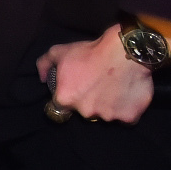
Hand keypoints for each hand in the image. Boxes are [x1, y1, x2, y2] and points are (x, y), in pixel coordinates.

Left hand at [36, 25, 154, 121]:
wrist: (125, 51)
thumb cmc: (90, 51)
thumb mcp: (59, 51)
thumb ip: (44, 64)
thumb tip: (42, 78)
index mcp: (65, 99)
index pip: (60, 107)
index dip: (67, 97)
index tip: (76, 90)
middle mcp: (85, 113)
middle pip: (84, 111)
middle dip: (88, 101)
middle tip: (97, 84)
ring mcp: (107, 117)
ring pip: (105, 114)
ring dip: (108, 105)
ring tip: (114, 86)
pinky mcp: (128, 118)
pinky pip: (126, 117)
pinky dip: (127, 108)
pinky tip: (128, 93)